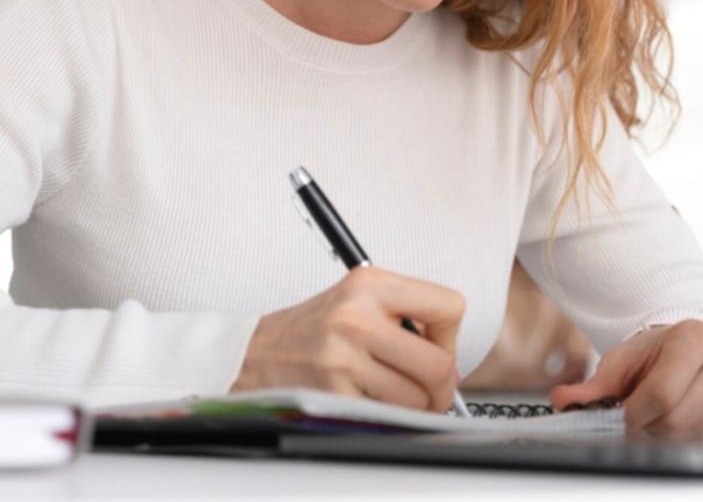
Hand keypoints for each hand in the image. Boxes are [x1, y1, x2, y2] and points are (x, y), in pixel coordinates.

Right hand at [229, 265, 464, 412]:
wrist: (252, 353)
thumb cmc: (309, 329)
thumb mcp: (356, 299)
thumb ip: (404, 316)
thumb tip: (451, 361)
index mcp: (369, 284)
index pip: (449, 307)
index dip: (449, 335)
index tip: (436, 346)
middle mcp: (356, 316)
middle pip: (438, 364)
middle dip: (440, 388)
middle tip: (429, 391)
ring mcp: (343, 356)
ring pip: (415, 398)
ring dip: (411, 406)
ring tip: (390, 395)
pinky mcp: (332, 392)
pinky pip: (384, 417)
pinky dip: (382, 417)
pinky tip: (365, 401)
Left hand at [547, 319, 702, 440]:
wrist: (685, 350)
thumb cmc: (655, 352)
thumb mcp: (622, 358)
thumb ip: (594, 384)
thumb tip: (561, 401)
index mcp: (696, 341)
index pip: (662, 391)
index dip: (632, 411)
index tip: (612, 415)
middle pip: (672, 417)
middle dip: (642, 419)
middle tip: (630, 404)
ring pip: (678, 433)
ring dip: (653, 428)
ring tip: (649, 404)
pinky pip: (686, 441)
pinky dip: (665, 433)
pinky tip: (662, 415)